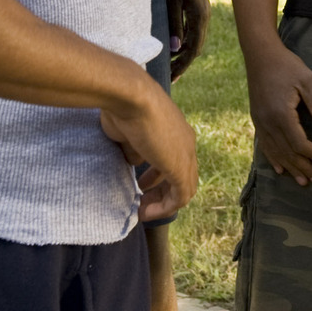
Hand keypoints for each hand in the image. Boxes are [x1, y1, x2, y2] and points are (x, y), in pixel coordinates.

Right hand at [99, 74, 197, 222]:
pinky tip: (146, 213)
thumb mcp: (128, 133)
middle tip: (141, 200)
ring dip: (163, 202)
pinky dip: (165, 208)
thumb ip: (134, 149)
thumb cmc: (125, 109)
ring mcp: (186, 154)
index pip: (173, 159)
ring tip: (143, 210)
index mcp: (175, 130)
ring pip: (183, 188)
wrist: (132, 97)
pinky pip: (180, 196)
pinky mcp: (180, 167)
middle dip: (161, 191)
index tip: (140, 185)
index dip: (157, 175)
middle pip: (181, 175)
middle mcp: (186, 142)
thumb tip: (134, 161)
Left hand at [163, 0, 211, 79]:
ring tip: (170, 65)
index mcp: (200, 16)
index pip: (193, 49)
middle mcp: (204, 15)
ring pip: (195, 39)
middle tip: (169, 76)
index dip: (182, 66)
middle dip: (183, 63)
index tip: (171, 78)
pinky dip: (184, 40)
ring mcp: (202, 10)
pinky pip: (193, 29)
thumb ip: (174, 23)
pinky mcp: (198, 5)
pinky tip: (173, 45)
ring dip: (184, 52)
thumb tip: (176, 48)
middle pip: (196, 47)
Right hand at [246, 43, 311, 185]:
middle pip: (287, 152)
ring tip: (301, 181)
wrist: (260, 55)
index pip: (299, 143)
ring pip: (275, 151)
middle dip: (303, 167)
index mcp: (282, 114)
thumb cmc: (286, 65)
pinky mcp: (257, 119)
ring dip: (290, 167)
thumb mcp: (306, 80)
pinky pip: (264, 144)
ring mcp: (260, 122)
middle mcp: (268, 122)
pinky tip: (279, 169)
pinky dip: (273, 158)